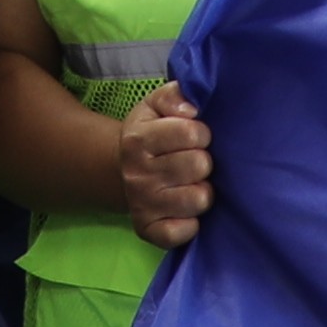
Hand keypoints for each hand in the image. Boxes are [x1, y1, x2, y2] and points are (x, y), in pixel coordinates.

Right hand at [114, 87, 215, 246]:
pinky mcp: (148, 230)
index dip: (201, 133)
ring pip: (199, 199)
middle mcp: (137, 174)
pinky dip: (191, 222)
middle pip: (199, 165)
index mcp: (138, 140)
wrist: (122, 171)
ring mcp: (142, 205)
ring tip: (191, 184)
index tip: (196, 137)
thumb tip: (191, 109)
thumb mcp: (156, 105)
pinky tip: (185, 210)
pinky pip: (184, 231)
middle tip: (194, 162)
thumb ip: (175, 95)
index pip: (192, 133)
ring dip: (202, 191)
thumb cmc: (150, 134)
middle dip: (204, 162)